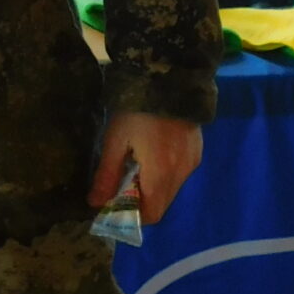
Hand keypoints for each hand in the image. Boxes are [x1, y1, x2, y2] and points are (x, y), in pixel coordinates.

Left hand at [88, 112, 203, 225]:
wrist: (168, 77)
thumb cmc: (136, 110)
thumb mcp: (115, 140)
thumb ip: (107, 175)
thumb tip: (95, 204)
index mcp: (161, 173)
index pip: (152, 214)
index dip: (133, 216)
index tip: (115, 205)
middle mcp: (182, 173)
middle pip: (161, 204)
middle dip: (141, 201)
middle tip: (122, 183)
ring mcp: (192, 162)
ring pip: (171, 190)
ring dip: (152, 187)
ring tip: (136, 164)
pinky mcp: (197, 152)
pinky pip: (180, 175)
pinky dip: (164, 175)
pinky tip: (152, 154)